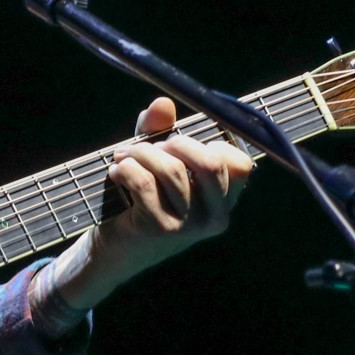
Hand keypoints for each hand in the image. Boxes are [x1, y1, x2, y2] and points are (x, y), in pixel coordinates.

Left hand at [41, 97, 253, 312]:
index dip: (211, 145)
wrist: (115, 250)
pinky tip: (116, 171)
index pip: (240, 165)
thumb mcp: (157, 163)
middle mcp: (215, 216)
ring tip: (123, 156)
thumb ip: (161, 132)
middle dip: (176, 143)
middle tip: (150, 146)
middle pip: (210, 163)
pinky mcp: (160, 228)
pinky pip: (144, 182)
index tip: (181, 144)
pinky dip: (126, 169)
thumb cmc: (142, 201)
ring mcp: (189, 226)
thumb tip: (163, 103)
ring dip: (141, 154)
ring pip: (172, 170)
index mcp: (224, 201)